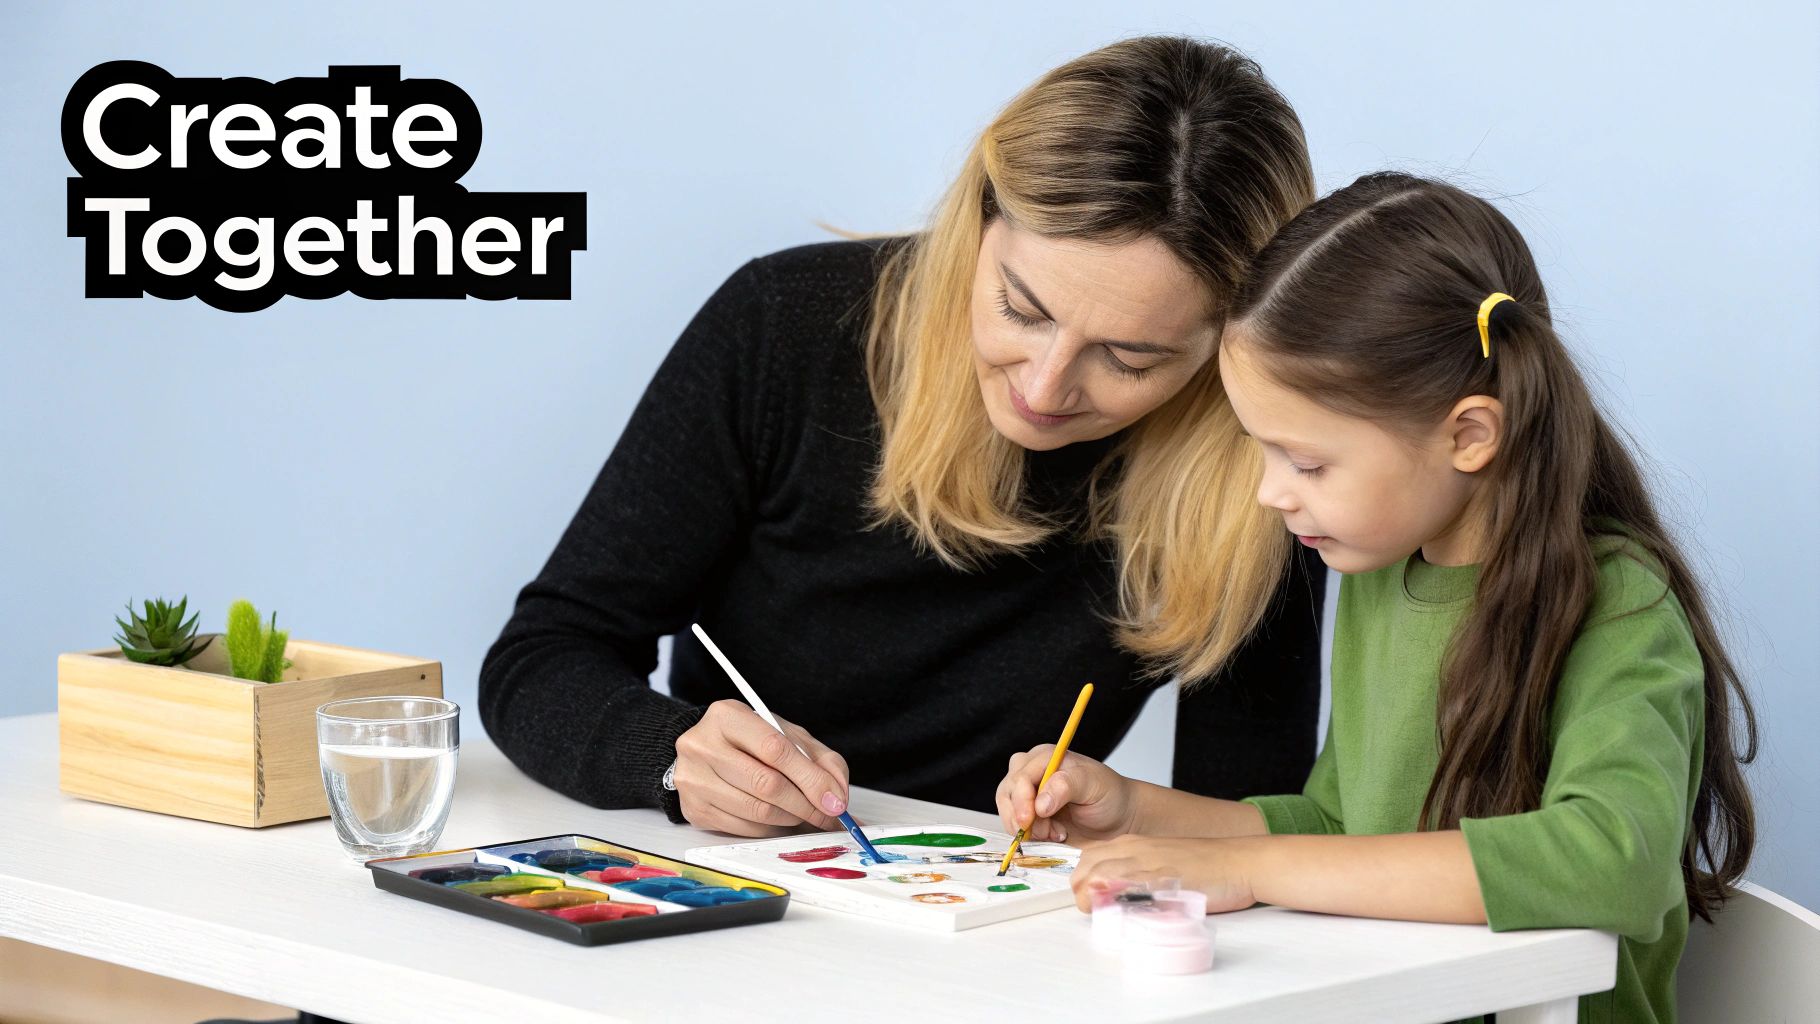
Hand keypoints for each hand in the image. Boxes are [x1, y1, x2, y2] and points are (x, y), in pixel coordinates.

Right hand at [672, 700, 850, 836]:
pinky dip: (769, 828)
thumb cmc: (749, 741)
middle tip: (826, 815)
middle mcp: (702, 746)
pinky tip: (777, 818)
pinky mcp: (693, 809)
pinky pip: (743, 828)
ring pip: (756, 811)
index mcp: (727, 716)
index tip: (834, 801)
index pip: (775, 749)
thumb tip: (837, 798)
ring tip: (803, 814)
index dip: (810, 778)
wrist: (704, 750)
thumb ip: (820, 760)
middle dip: (805, 805)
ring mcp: (693, 780)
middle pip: (766, 784)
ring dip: (790, 818)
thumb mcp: (788, 735)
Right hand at [995, 745, 1138, 843]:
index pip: (1020, 777)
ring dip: (1028, 828)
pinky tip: (1054, 834)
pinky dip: (1031, 836)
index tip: (1029, 820)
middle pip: (1007, 793)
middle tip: (1045, 832)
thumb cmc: (1109, 795)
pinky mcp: (1030, 815)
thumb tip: (1040, 804)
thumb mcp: (1093, 784)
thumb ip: (1066, 786)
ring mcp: (1028, 795)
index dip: (1021, 800)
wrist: (1119, 817)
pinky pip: (1015, 826)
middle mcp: (1032, 772)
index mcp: (1045, 757)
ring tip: (1057, 832)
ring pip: (1008, 811)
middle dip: (1022, 817)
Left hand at [1069, 834, 1258, 914]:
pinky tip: (1114, 908)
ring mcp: (1145, 862)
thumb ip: (1139, 879)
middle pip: (1085, 865)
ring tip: (1101, 913)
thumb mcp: (1163, 869)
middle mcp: (1134, 848)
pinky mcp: (1158, 878)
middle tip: (1093, 909)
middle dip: (1079, 889)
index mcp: (1133, 845)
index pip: (1088, 858)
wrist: (1240, 863)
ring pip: (1097, 873)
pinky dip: (1112, 896)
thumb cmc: (1207, 868)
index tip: (1088, 897)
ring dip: (1090, 896)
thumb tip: (1117, 899)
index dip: (1081, 880)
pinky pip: (1124, 884)